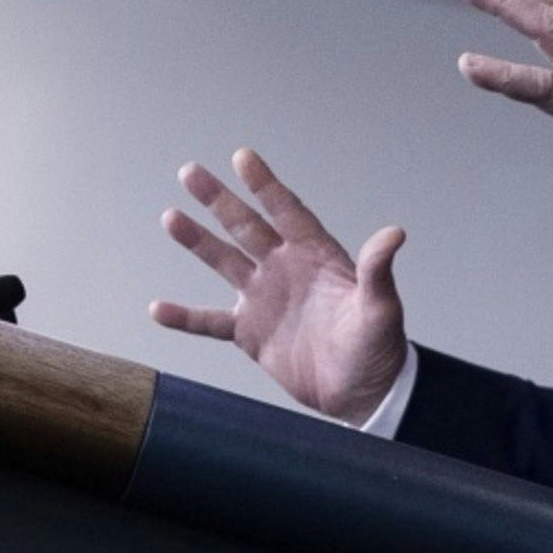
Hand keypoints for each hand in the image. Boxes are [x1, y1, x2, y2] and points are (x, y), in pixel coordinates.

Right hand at [150, 149, 412, 423]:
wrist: (363, 394)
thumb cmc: (379, 348)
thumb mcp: (381, 308)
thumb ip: (377, 271)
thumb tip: (395, 234)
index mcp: (316, 256)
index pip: (287, 212)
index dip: (265, 186)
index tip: (243, 157)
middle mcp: (285, 269)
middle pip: (246, 227)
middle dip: (218, 201)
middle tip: (189, 172)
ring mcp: (265, 300)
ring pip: (224, 263)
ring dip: (197, 242)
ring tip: (171, 218)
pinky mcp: (251, 333)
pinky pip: (210, 322)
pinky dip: (184, 317)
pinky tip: (157, 308)